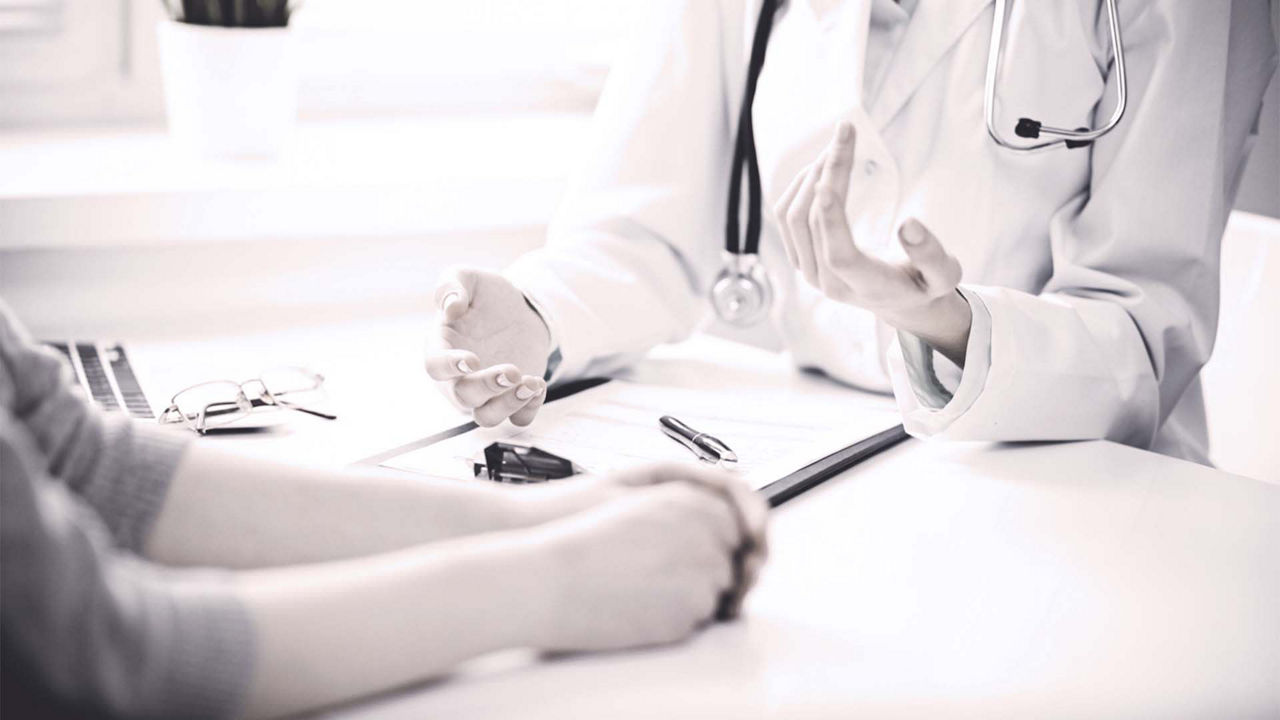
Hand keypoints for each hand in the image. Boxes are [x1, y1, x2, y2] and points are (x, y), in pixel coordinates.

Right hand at [426, 267, 552, 426]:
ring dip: (508, 405)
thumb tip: (450, 307)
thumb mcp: (469, 278)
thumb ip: (452, 285)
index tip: (471, 360)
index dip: (449, 367)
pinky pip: (517, 418)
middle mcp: (458, 377)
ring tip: (531, 383)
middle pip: (463, 397)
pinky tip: (538, 385)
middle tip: (511, 371)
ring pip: (487, 417)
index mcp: (442, 347)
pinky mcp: (510, 399)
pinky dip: (529, 409)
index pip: (435, 366)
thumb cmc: (486, 297)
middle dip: (487, 388)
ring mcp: (485, 393)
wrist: (519, 311)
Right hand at [529, 476, 749, 651]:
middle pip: (727, 564)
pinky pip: (696, 622)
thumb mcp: (643, 508)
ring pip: (714, 595)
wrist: (552, 581)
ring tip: (641, 589)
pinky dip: (674, 619)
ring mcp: (702, 577)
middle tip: (655, 574)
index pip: (734, 529)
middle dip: (701, 573)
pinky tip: (639, 607)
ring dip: (688, 596)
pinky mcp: (690, 614)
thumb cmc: (588, 545)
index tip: (686, 553)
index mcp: (694, 504)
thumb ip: (689, 514)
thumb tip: (724, 534)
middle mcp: (706, 536)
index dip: (710, 544)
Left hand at [775, 122, 971, 364]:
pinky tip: (823, 168)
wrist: (900, 302)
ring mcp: (808, 271)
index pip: (839, 254)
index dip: (830, 218)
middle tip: (846, 132)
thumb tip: (910, 224)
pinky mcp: (799, 259)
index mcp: (866, 286)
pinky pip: (786, 219)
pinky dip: (800, 187)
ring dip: (812, 175)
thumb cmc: (925, 284)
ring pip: (793, 218)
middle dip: (828, 172)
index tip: (826, 179)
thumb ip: (931, 254)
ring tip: (837, 147)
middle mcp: (828, 282)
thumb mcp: (945, 275)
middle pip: (813, 222)